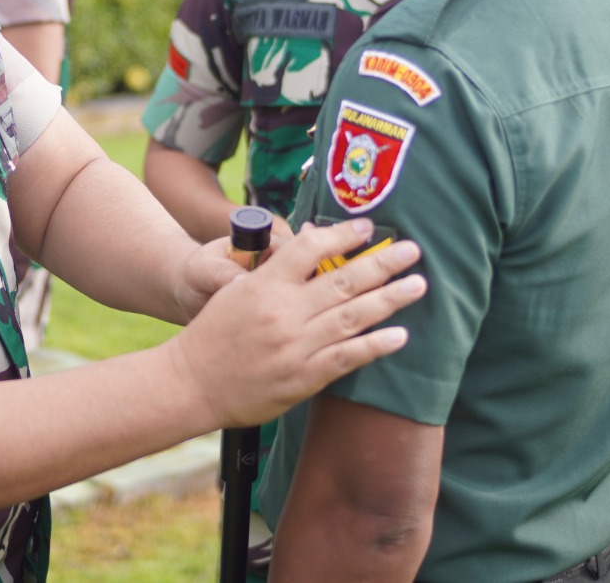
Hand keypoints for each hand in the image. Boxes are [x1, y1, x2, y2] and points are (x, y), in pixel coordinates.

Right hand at [165, 218, 424, 429]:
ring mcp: (296, 346)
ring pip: (353, 317)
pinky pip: (347, 358)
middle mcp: (284, 313)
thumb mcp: (235, 290)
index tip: (367, 228)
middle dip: (382, 263)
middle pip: (343, 281)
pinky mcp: (303, 377)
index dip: (342, 235)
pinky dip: (375, 345)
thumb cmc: (213, 333)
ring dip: (390, 299)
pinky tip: (400, 335)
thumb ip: (274, 271)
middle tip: (412, 250)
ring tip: (418, 285)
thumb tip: (310, 245)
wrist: (191, 383)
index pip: (310, 249)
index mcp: (265, 285)